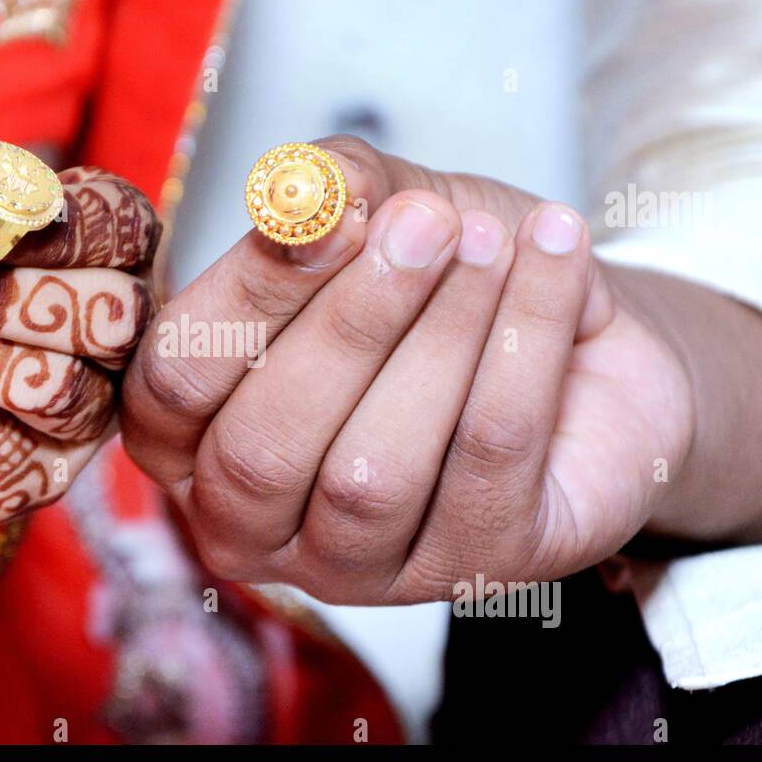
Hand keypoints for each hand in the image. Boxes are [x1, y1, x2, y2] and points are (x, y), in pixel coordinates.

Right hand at [121, 136, 694, 603]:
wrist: (583, 335)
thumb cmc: (445, 280)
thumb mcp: (376, 210)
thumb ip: (325, 193)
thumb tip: (300, 200)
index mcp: (190, 436)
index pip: (178, 380)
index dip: (250, 290)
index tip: (327, 213)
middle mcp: (252, 521)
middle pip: (261, 450)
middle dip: (351, 324)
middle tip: (427, 223)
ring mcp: (355, 566)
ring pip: (371, 473)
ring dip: (443, 335)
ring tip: (492, 241)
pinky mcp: (473, 568)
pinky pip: (487, 461)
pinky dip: (525, 344)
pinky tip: (555, 259)